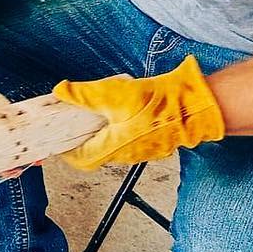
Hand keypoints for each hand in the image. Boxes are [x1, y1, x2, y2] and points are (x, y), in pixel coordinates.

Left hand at [57, 56, 225, 169]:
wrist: (193, 106)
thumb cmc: (157, 104)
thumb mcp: (112, 94)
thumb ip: (83, 94)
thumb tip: (60, 91)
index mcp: (114, 147)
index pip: (82, 160)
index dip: (67, 151)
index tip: (59, 140)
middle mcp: (128, 154)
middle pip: (97, 153)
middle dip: (84, 139)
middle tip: (74, 123)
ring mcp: (143, 150)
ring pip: (115, 145)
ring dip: (104, 133)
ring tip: (97, 112)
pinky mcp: (156, 141)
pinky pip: (132, 139)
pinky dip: (121, 129)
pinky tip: (123, 111)